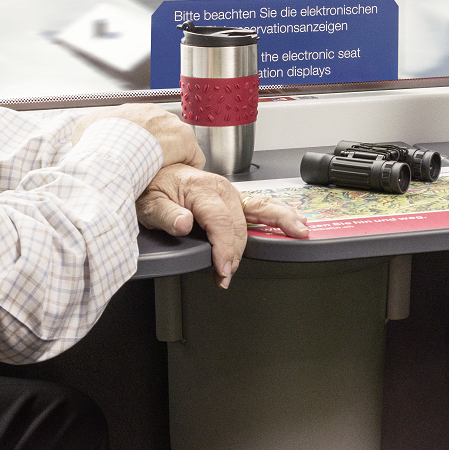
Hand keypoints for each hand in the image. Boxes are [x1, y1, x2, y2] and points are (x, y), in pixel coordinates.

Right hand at [78, 103, 201, 171]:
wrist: (113, 147)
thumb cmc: (98, 140)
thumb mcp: (85, 130)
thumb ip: (89, 131)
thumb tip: (84, 138)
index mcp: (134, 111)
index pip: (146, 127)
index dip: (145, 143)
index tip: (139, 155)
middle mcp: (155, 113)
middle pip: (164, 134)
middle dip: (159, 150)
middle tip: (150, 167)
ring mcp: (171, 125)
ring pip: (179, 145)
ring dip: (173, 158)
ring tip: (163, 174)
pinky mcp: (184, 139)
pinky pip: (193, 157)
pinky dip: (187, 167)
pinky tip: (177, 178)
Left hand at [138, 165, 309, 285]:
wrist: (154, 172)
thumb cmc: (152, 188)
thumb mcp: (149, 203)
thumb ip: (165, 214)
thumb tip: (183, 222)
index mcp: (203, 189)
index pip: (221, 223)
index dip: (224, 249)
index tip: (222, 270)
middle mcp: (222, 189)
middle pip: (239, 225)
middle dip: (236, 253)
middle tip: (225, 277)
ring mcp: (232, 192)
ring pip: (261, 210)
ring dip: (281, 224)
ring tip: (299, 234)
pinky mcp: (235, 198)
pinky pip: (262, 206)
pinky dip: (280, 214)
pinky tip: (296, 221)